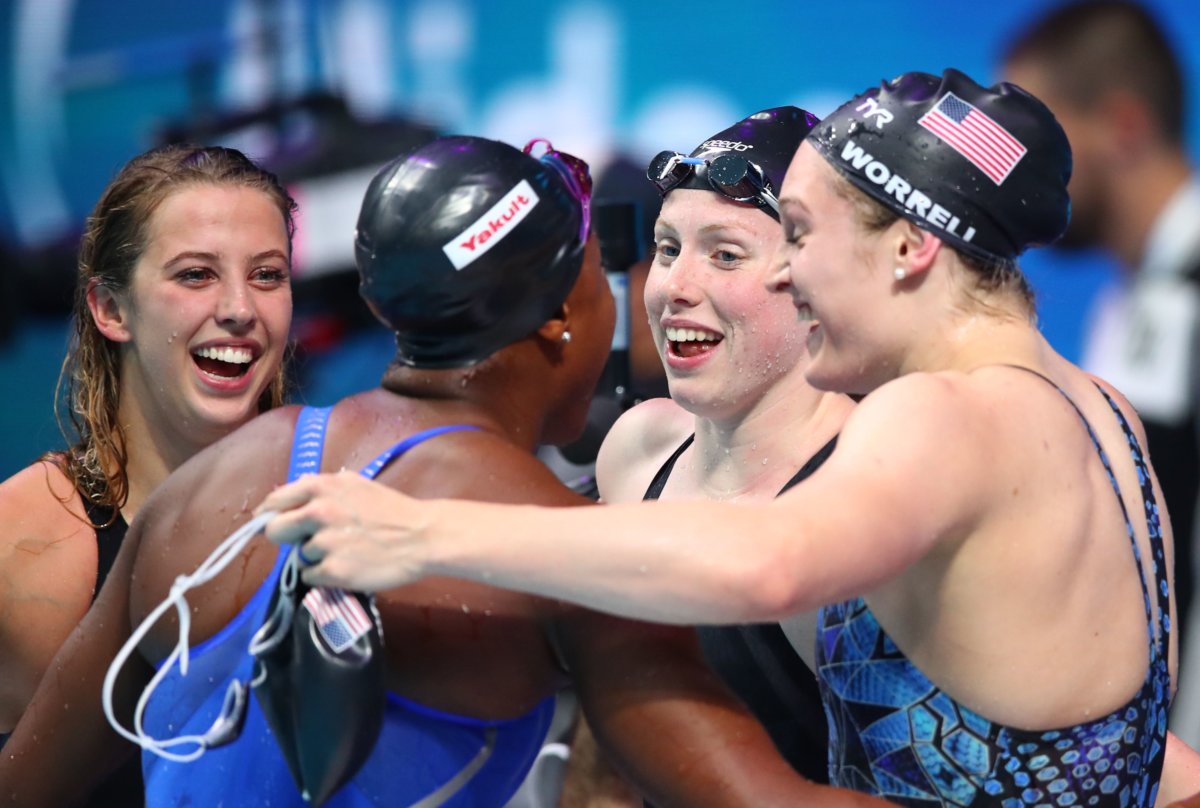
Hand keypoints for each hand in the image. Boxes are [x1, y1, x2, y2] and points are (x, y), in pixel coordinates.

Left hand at [256, 471, 428, 591]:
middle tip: (305, 540)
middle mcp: (318, 512)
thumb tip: (289, 496)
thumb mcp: (354, 485)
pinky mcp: (333, 571)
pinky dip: (323, 574)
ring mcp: (324, 543)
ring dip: (314, 556)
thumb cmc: (391, 509)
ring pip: (298, 555)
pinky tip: (346, 566)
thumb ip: (320, 489)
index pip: (275, 500)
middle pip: (274, 530)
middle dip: (285, 537)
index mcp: (322, 487)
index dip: (271, 513)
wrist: (422, 537)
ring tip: (343, 551)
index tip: (272, 522)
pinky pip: (311, 576)